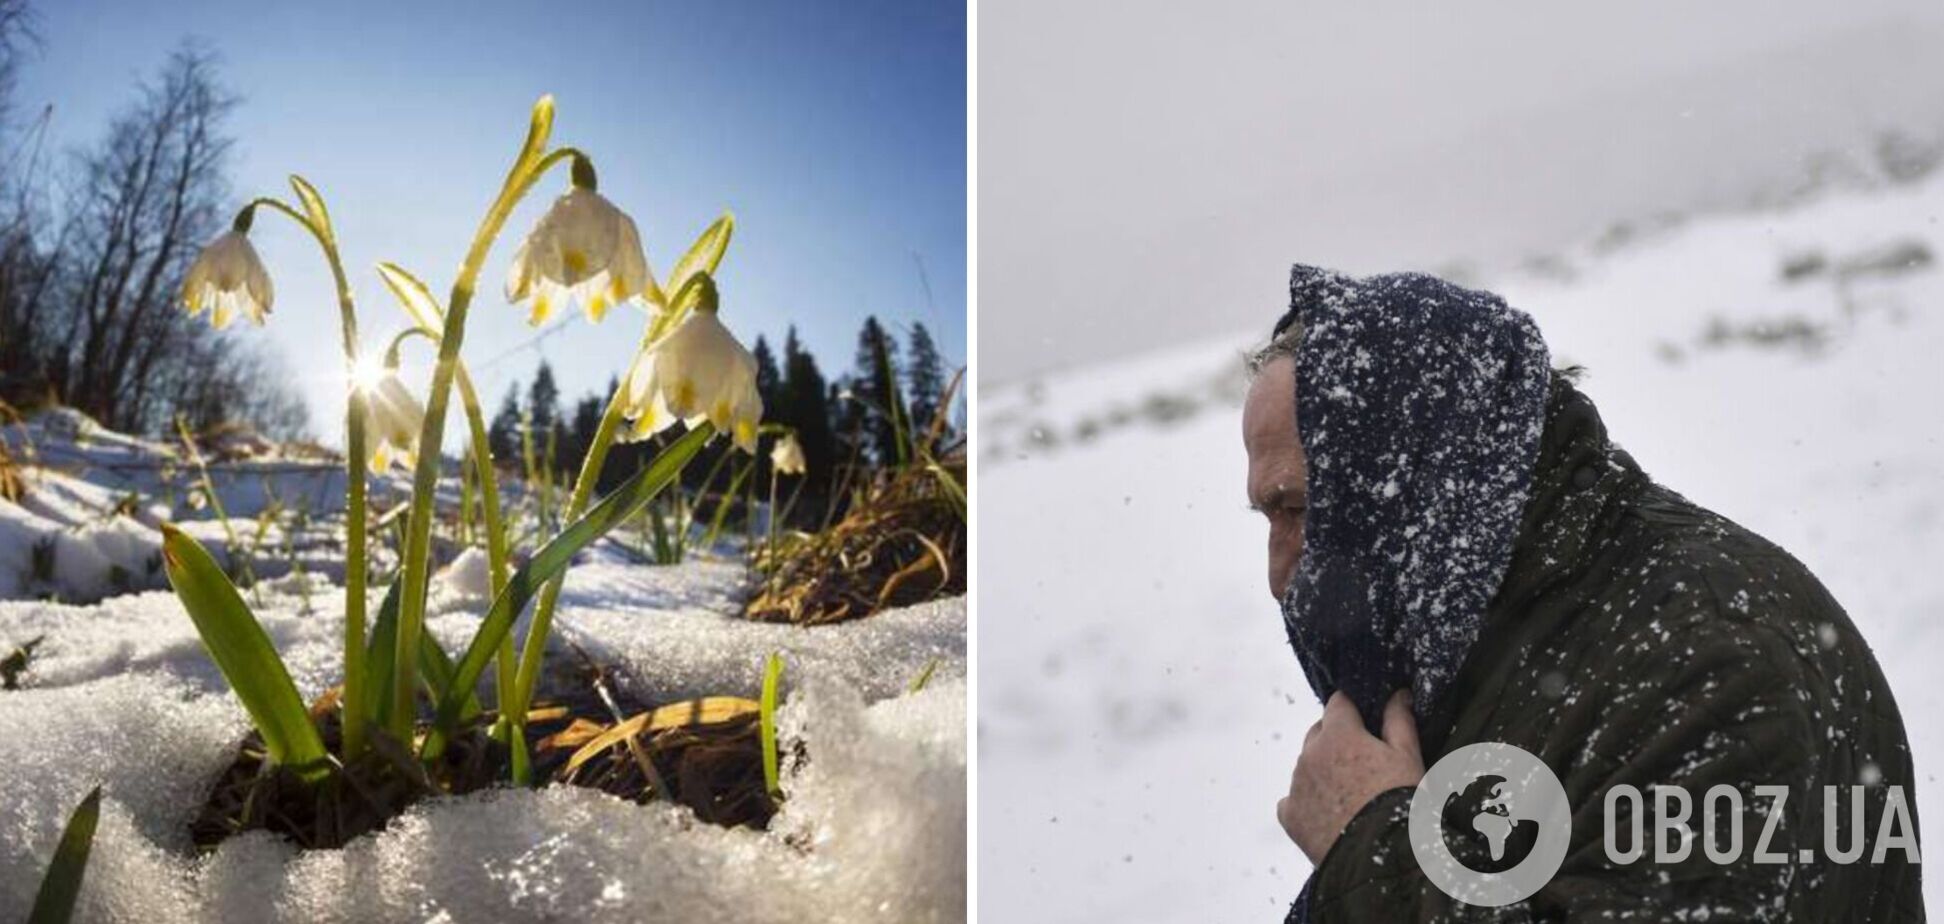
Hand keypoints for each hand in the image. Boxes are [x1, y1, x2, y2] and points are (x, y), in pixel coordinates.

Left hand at [1277, 690, 1424, 863]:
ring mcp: (1297, 786)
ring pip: (1305, 766)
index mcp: (1338, 735)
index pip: (1338, 704)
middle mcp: (1310, 755)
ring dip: (1321, 770)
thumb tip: (1397, 694)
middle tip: (1362, 759)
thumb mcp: (1408, 757)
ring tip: (1349, 792)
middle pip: (1318, 733)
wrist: (1383, 857)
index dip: (1353, 710)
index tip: (1365, 720)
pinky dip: (1305, 803)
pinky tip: (1325, 814)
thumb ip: (1399, 720)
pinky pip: (1292, 801)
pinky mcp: (1290, 817)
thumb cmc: (1401, 801)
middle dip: (1336, 738)